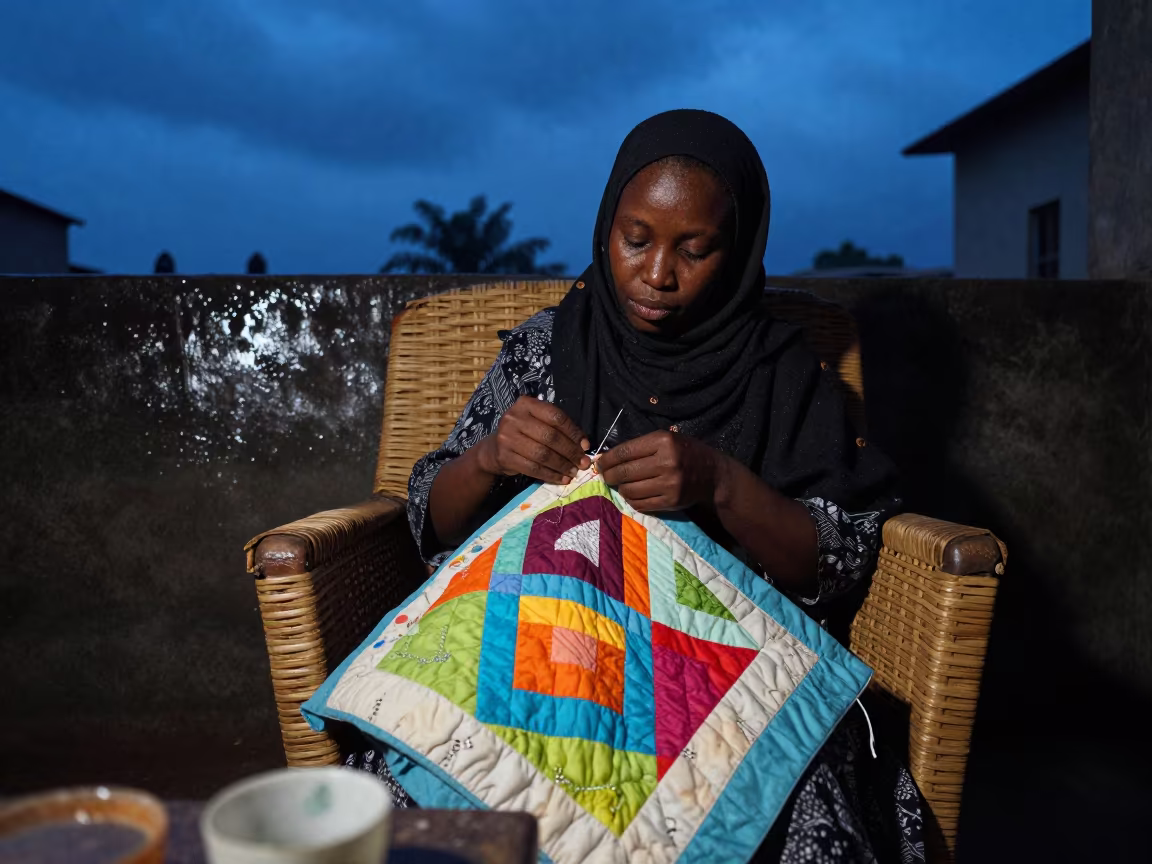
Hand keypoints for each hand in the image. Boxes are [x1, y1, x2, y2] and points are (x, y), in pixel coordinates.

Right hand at [476, 396, 590, 483]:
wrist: (494, 449)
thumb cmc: (523, 433)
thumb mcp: (536, 422)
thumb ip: (556, 428)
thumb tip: (583, 445)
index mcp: (526, 404)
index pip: (555, 416)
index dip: (573, 432)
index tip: (585, 446)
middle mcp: (514, 418)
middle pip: (550, 436)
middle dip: (570, 452)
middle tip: (583, 463)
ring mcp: (507, 437)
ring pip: (543, 454)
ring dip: (562, 465)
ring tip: (574, 472)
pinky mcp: (505, 457)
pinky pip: (533, 468)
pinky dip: (550, 475)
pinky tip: (561, 479)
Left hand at [596, 430, 727, 512]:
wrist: (713, 474)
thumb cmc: (685, 453)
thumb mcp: (666, 440)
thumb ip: (639, 447)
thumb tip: (606, 458)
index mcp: (663, 442)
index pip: (625, 452)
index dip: (607, 459)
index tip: (600, 463)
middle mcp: (666, 462)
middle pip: (624, 472)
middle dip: (609, 475)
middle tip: (606, 476)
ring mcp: (669, 484)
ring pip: (629, 490)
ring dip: (621, 488)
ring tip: (622, 484)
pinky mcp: (671, 501)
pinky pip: (640, 504)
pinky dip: (632, 499)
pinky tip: (634, 493)